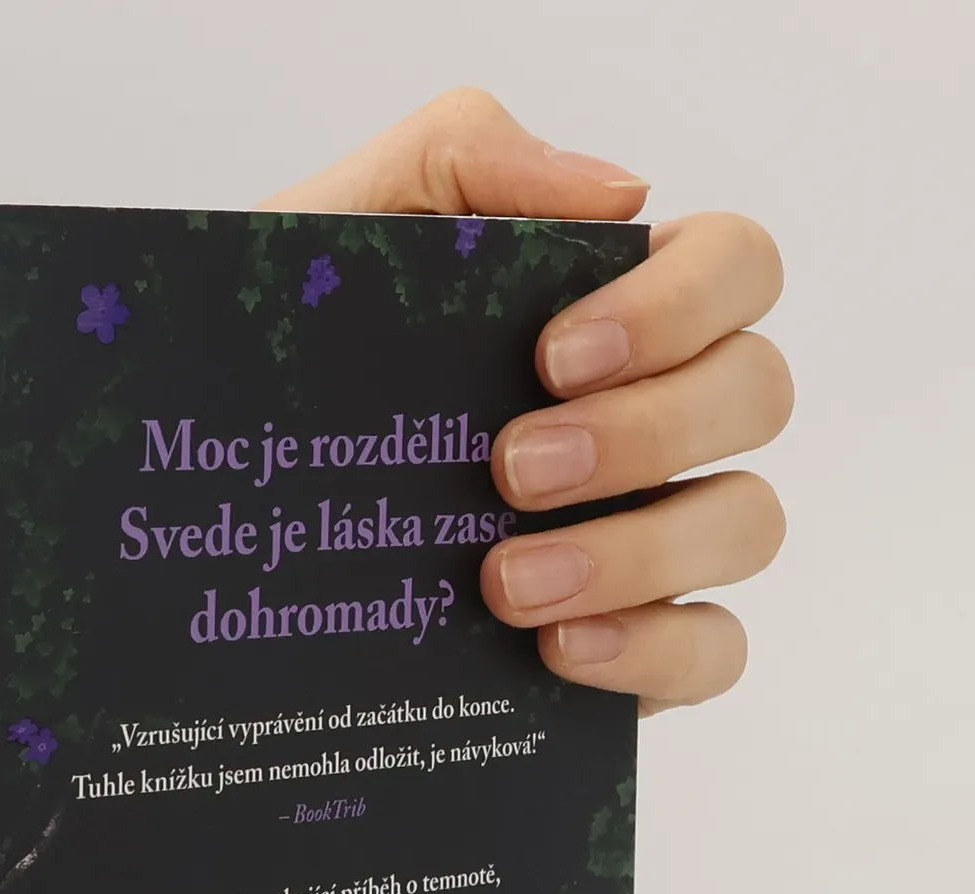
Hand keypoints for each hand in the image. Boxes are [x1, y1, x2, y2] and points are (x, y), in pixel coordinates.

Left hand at [261, 90, 790, 714]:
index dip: (680, 305)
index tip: (553, 356)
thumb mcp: (342, 232)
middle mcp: (659, 412)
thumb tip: (623, 192)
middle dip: (645, 434)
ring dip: (639, 553)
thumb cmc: (294, 355)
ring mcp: (658, 531)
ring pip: (746, 525)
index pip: (735, 266)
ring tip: (504, 586)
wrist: (218, 506)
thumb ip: (462, 161)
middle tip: (511, 470)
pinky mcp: (636, 640)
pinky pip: (715, 651)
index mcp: (617, 304)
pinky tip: (560, 651)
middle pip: (756, 394)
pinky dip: (656, 650)